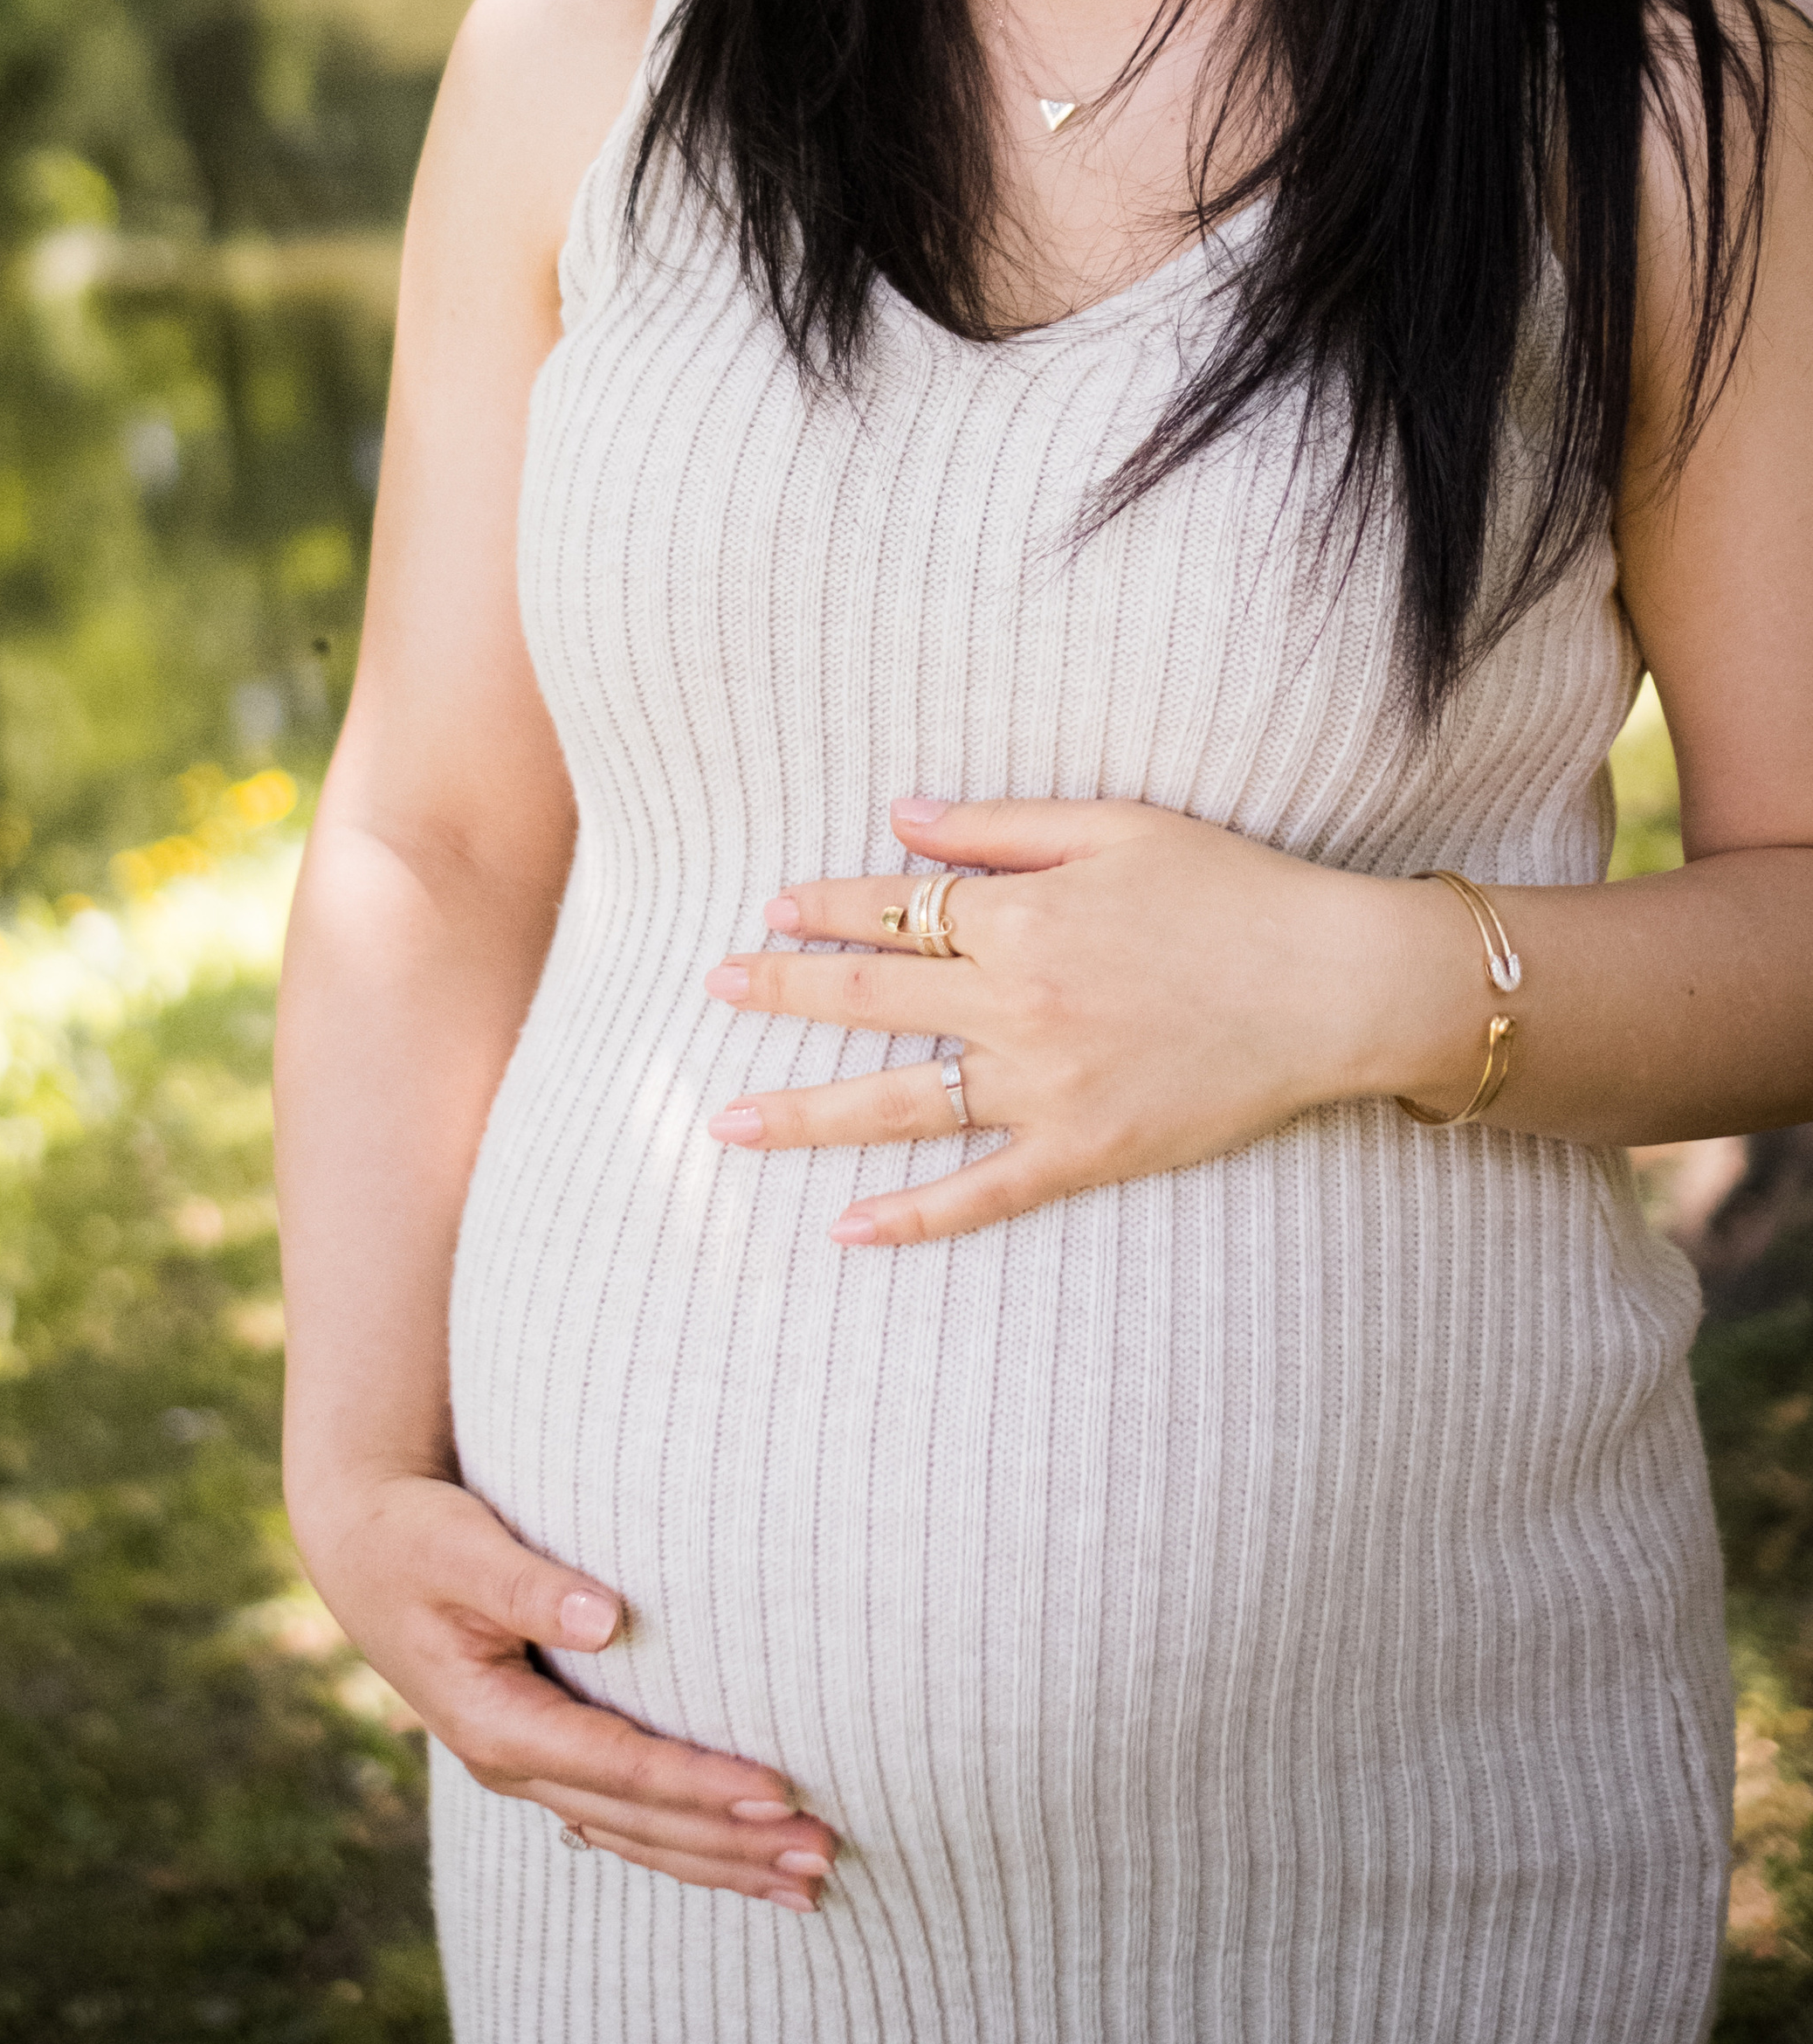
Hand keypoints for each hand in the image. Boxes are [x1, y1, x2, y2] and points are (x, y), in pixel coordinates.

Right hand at [304, 1474, 838, 1908]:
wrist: (361, 1549)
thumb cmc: (414, 1535)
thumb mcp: (457, 1547)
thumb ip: (526, 1581)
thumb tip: (606, 1613)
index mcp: (495, 1721)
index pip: (617, 1767)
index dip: (697, 1783)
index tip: (776, 1789)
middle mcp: (514, 1762)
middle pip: (639, 1823)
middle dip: (732, 1844)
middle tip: (823, 1853)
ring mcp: (528, 1768)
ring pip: (637, 1837)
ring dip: (722, 1860)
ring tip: (808, 1881)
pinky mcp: (544, 1754)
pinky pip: (624, 1819)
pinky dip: (687, 1842)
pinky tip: (743, 1860)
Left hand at [705, 793, 1459, 1243]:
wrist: (1332, 985)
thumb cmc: (1231, 889)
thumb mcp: (1116, 826)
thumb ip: (1000, 826)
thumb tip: (900, 816)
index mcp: (1021, 917)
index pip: (893, 910)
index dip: (826, 907)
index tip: (771, 908)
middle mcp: (1017, 1005)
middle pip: (869, 1000)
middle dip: (781, 990)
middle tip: (711, 989)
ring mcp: (1045, 1087)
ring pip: (897, 1105)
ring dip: (803, 1113)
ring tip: (725, 1123)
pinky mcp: (1084, 1151)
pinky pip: (980, 1194)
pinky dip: (911, 1217)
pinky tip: (845, 1227)